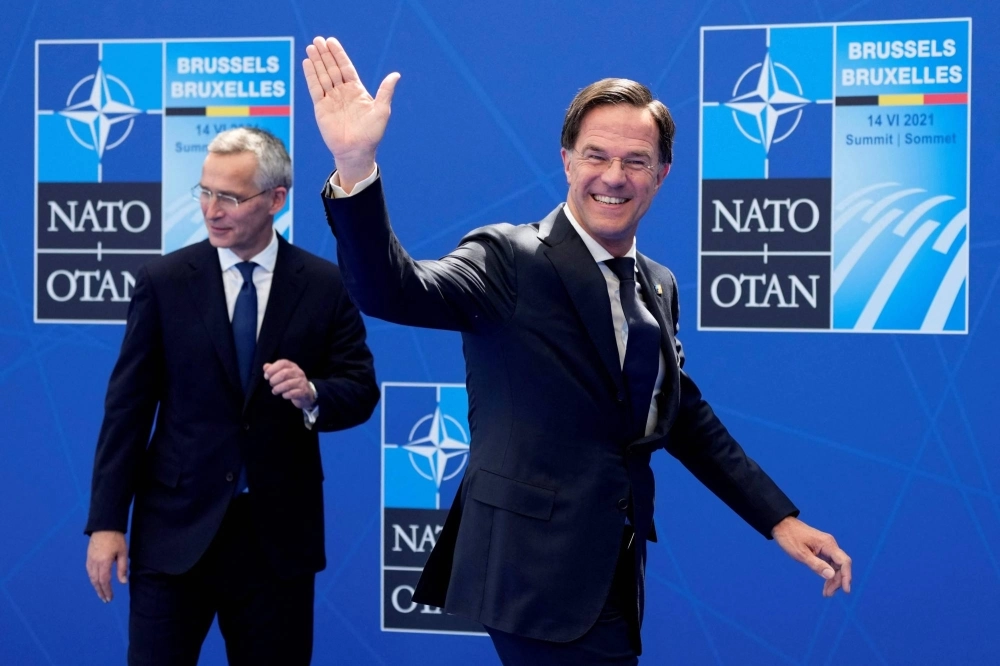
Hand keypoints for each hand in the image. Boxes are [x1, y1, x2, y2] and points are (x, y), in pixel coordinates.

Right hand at [86, 530, 127, 601]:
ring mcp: (90, 560)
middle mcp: (94, 563)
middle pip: (96, 581)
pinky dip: (93, 579)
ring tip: (101, 593)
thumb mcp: (123, 553)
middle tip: (106, 600)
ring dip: (96, 587)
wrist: (104, 526)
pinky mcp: (88, 557)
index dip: (107, 591)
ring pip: (91, 577)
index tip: (110, 598)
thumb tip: (122, 582)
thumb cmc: (116, 539)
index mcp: (103, 562)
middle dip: (101, 592)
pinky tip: (96, 582)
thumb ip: (122, 568)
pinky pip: (89, 571)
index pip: (104, 581)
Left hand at [264, 359, 316, 409]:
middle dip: (274, 380)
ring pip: (288, 384)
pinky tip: (284, 395)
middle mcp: (298, 372)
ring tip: (275, 391)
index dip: (272, 369)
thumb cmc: (292, 382)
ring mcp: (302, 382)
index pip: (282, 363)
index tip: (266, 376)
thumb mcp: (283, 374)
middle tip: (271, 384)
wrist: (306, 393)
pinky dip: (285, 395)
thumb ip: (273, 370)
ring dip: (278, 388)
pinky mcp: (304, 391)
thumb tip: (265, 367)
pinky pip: (292, 393)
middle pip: (284, 373)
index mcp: (292, 366)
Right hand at [302, 36, 400, 189]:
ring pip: (322, 76)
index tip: (331, 41)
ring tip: (311, 46)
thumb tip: (396, 75)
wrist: (357, 151)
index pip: (346, 67)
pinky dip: (311, 75)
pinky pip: (315, 88)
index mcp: (357, 90)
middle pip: (332, 68)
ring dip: (317, 61)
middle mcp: (343, 92)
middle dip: (326, 54)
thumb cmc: (372, 133)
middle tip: (318, 39)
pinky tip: (307, 63)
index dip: (339, 54)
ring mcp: (331, 99)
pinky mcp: (321, 107)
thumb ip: (385, 91)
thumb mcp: (382, 110)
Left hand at [772, 516, 851, 596]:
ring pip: (836, 566)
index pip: (844, 562)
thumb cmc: (789, 538)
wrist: (781, 525)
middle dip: (837, 581)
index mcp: (828, 544)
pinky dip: (828, 573)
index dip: (846, 577)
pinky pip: (829, 563)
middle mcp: (830, 545)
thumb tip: (831, 575)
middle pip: (841, 565)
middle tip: (828, 594)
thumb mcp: (801, 554)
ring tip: (826, 592)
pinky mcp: (822, 549)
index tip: (845, 591)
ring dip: (833, 579)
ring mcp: (826, 547)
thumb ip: (816, 565)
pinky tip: (825, 583)